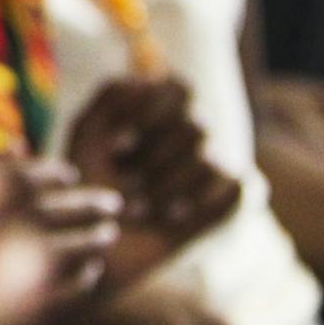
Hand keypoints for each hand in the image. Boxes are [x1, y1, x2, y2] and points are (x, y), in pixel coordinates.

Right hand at [11, 159, 119, 302]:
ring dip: (88, 240)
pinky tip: (93, 271)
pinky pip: (57, 296)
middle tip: (115, 203)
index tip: (70, 174)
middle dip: (84, 204)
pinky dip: (79, 281)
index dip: (47, 173)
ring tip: (111, 233)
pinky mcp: (12, 314)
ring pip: (56, 251)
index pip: (17, 178)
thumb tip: (15, 143)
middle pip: (45, 211)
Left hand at [64, 77, 239, 293]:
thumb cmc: (87, 183)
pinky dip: (202, 205)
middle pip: (196, 128)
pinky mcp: (227, 205)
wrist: (96, 244)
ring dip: (166, 189)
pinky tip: (171, 220)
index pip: (181, 89)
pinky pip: (237, 189)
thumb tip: (148, 80)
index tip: (116, 148)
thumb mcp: (86, 135)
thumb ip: (109, 97)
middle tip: (125, 185)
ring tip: (138, 209)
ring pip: (211, 162)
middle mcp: (191, 139)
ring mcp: (212, 172)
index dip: (152, 115)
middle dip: (154, 161)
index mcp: (162, 112)